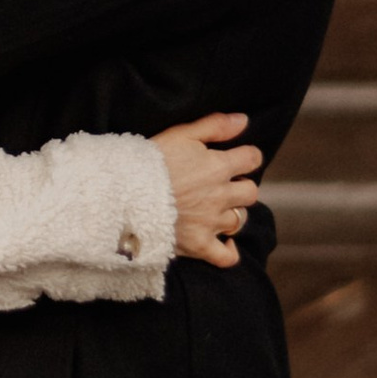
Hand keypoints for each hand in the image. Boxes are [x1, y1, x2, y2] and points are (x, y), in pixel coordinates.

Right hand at [151, 113, 261, 268]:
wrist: (124, 193)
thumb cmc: (149, 161)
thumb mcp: (181, 134)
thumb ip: (215, 126)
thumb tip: (243, 120)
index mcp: (219, 166)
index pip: (252, 159)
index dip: (247, 157)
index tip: (237, 159)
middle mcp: (221, 195)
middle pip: (250, 192)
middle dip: (240, 187)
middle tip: (222, 185)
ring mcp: (211, 222)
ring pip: (239, 220)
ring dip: (231, 214)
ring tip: (214, 209)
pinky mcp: (198, 245)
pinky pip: (226, 256)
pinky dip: (229, 252)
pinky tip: (226, 244)